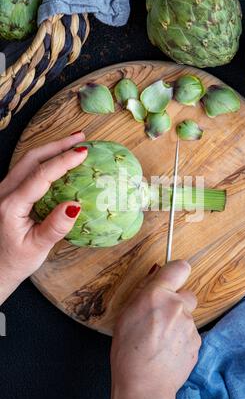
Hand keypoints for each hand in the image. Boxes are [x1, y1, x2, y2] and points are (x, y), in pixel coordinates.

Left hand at [0, 132, 87, 304]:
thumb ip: (55, 227)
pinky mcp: (9, 192)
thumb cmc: (15, 260)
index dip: (63, 161)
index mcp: (11, 205)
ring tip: (74, 142)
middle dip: (58, 145)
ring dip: (52, 149)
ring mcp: (5, 190)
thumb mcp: (37, 248)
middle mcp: (4, 192)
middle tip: (81, 138)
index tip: (83, 152)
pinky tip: (60, 160)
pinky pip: (27, 169)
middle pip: (32, 158)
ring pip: (28, 160)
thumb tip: (75, 205)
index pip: (40, 175)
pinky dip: (46, 159)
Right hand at [110, 260, 200, 398]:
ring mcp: (190, 325)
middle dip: (177, 303)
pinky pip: (191, 334)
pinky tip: (168, 351)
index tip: (174, 277)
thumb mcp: (126, 314)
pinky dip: (182, 339)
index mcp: (158, 295)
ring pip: (188, 317)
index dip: (177, 271)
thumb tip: (155, 280)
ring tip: (161, 340)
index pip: (180, 268)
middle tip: (162, 318)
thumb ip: (144, 294)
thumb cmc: (128, 351)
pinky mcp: (197, 342)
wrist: (144, 385)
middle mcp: (178, 306)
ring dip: (179, 323)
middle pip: (187, 295)